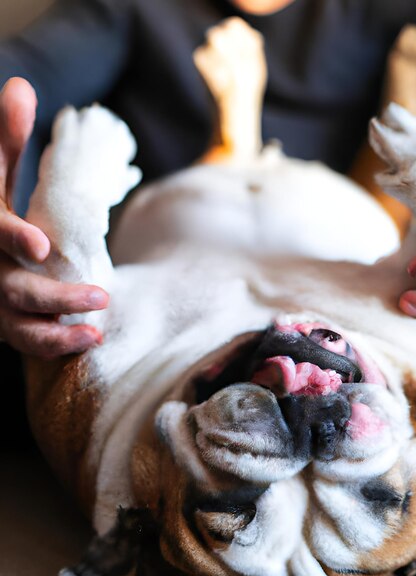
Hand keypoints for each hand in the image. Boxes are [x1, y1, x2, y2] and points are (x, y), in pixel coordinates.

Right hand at [0, 78, 108, 357]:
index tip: (41, 246)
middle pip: (12, 290)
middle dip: (54, 295)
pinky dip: (54, 347)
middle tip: (102, 296)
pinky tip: (90, 341)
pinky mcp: (5, 324)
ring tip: (96, 334)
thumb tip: (22, 85)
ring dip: (56, 335)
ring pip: (18, 327)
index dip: (10, 237)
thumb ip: (4, 138)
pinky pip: (27, 343)